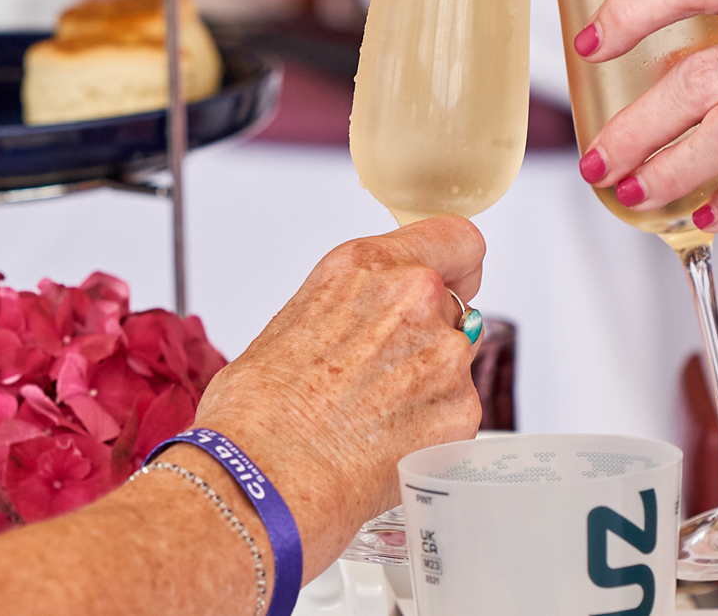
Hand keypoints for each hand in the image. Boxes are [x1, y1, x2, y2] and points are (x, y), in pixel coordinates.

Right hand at [192, 216, 484, 577]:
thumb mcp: (296, 319)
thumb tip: (366, 324)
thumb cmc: (256, 410)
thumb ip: (353, 307)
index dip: (456, 265)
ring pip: (458, 359)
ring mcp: (444, 355)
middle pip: (457, 302)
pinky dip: (433, 426)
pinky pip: (458, 410)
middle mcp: (415, 298)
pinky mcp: (461, 412)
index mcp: (368, 266)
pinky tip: (385, 442)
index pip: (457, 238)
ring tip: (374, 415)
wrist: (261, 479)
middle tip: (386, 371)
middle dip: (430, 332)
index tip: (451, 280)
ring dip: (430, 381)